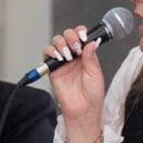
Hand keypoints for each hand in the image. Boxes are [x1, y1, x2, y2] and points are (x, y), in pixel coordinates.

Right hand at [43, 26, 105, 142]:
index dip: (80, 32)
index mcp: (86, 55)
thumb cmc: (92, 94)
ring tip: (68, 56)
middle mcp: (74, 56)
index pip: (81, 36)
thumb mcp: (95, 73)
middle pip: (67, 35)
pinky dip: (51, 51)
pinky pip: (47, 54)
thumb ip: (91, 57)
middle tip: (76, 47)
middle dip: (71, 37)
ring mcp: (63, 62)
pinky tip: (59, 57)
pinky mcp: (53, 69)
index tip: (83, 36)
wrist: (83, 110)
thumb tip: (91, 42)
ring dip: (61, 44)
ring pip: (56, 42)